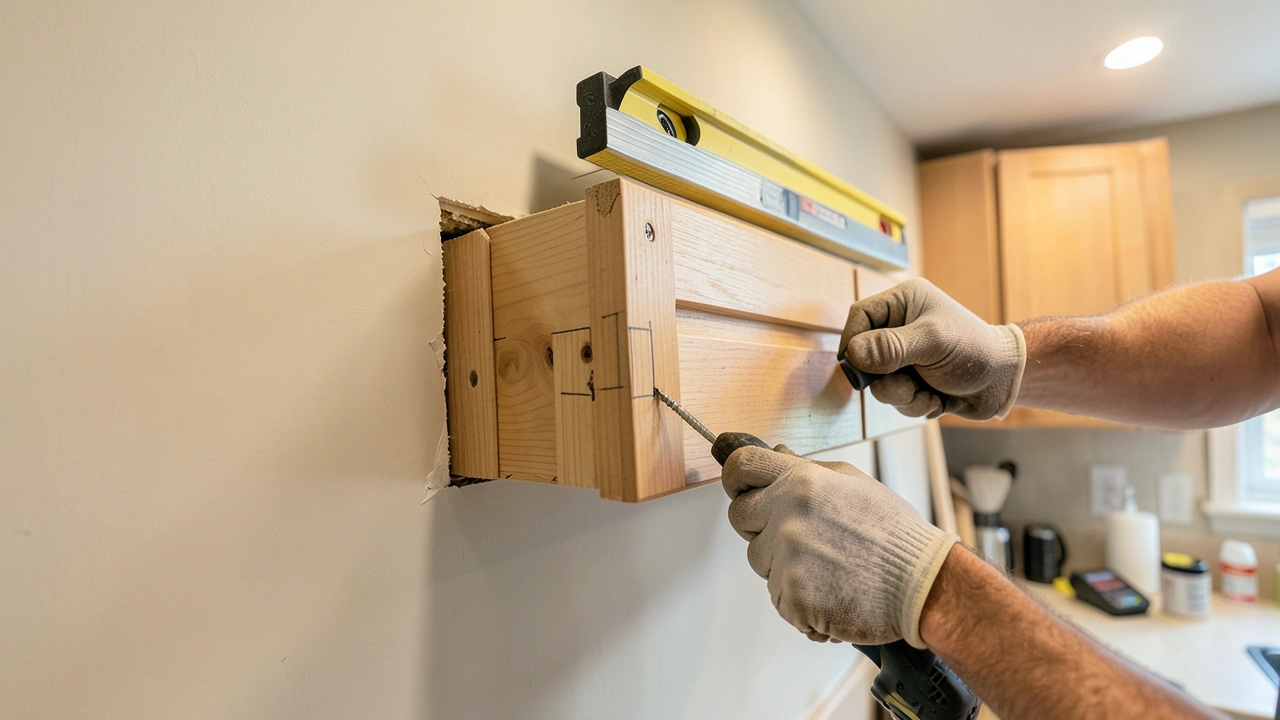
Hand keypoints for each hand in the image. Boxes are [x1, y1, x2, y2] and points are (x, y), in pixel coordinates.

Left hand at [722, 445, 956, 646]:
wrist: (923, 583)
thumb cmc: (892, 535)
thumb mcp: (852, 482)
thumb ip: (805, 469)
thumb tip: (774, 454)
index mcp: (801, 482)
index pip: (740, 468)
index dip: (737, 479)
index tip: (743, 488)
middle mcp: (788, 515)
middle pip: (740, 518)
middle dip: (762, 526)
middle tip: (805, 537)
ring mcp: (788, 558)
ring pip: (760, 561)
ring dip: (784, 567)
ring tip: (828, 567)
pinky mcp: (792, 596)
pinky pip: (777, 597)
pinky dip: (799, 601)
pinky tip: (831, 591)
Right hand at [840, 278, 1025, 419]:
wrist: (1005, 382)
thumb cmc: (975, 350)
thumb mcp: (932, 343)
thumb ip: (891, 347)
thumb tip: (853, 354)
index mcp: (904, 303)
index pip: (860, 316)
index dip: (853, 341)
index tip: (857, 367)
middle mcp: (900, 327)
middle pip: (864, 356)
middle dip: (885, 379)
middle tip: (907, 386)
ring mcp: (905, 356)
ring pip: (879, 383)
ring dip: (902, 396)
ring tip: (929, 394)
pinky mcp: (912, 380)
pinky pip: (895, 398)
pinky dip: (914, 404)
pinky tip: (937, 400)